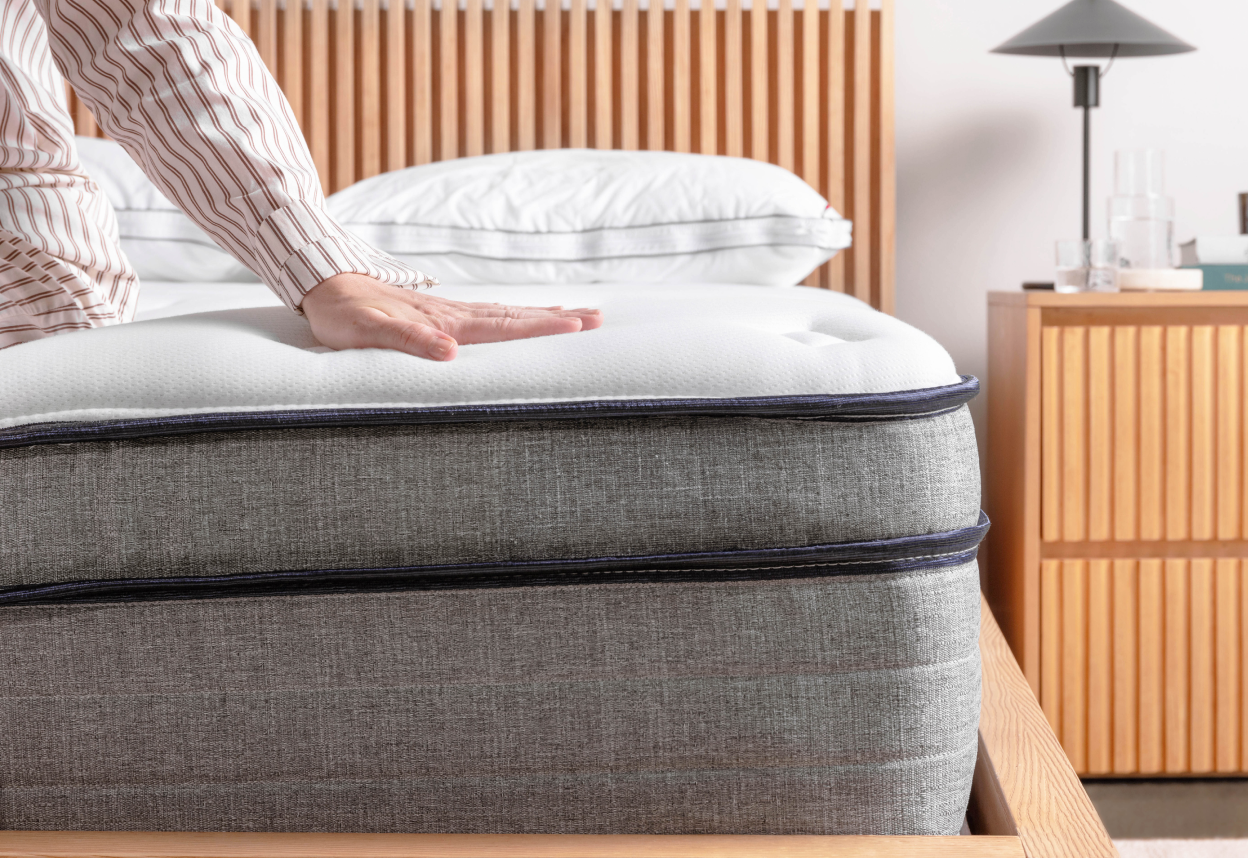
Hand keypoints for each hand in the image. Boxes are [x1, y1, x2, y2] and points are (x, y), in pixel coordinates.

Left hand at [300, 273, 602, 360]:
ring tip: (577, 314)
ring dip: (542, 314)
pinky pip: (487, 314)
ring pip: (505, 312)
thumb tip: (450, 351)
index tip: (578, 326)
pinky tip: (522, 317)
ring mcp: (447, 310)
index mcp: (443, 321)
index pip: (502, 326)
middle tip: (598, 317)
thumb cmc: (341, 312)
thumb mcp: (367, 330)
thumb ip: (407, 339)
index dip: (541, 327)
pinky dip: (514, 315)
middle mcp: (452, 313)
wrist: (321, 281)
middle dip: (557, 318)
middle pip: (514, 316)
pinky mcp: (438, 312)